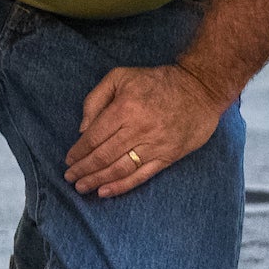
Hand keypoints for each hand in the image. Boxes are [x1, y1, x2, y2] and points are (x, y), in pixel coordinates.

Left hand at [65, 64, 230, 197]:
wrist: (200, 89)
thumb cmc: (155, 81)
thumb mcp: (120, 76)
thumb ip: (96, 99)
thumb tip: (83, 129)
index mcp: (124, 109)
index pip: (94, 137)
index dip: (79, 152)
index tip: (68, 161)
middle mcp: (138, 130)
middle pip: (104, 156)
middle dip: (83, 170)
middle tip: (69, 178)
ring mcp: (155, 145)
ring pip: (120, 168)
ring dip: (98, 180)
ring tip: (83, 187)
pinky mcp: (168, 156)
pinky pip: (142, 175)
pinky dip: (122, 186)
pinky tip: (106, 191)